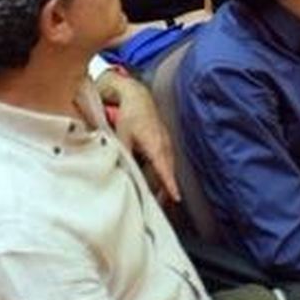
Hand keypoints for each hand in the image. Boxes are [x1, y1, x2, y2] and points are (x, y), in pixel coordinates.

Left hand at [109, 79, 179, 204]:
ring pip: (168, 165)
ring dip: (166, 179)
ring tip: (164, 195)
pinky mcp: (164, 140)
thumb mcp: (123, 135)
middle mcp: (164, 144)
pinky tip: (160, 176)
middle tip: (166, 204)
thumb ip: (124, 154)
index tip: (176, 198)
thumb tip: (123, 172)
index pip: (164, 169)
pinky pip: (167, 159)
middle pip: (168, 171)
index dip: (170, 185)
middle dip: (168, 187)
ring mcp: (166, 141)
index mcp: (155, 145)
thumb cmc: (130, 114)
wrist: (137, 96)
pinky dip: (165, 169)